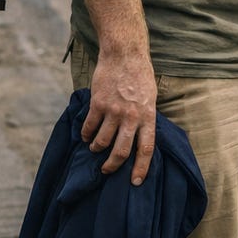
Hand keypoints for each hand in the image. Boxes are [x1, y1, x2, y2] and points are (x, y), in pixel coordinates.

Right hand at [81, 49, 156, 185]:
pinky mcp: (98, 104)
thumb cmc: (140, 76)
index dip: (141, 168)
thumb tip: (139, 137)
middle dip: (113, 166)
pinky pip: (89, 127)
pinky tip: (87, 136)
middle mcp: (131, 116)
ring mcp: (114, 110)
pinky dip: (86, 135)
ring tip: (96, 149)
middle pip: (121, 151)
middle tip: (108, 170)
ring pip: (102, 142)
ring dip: (97, 149)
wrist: (125, 54)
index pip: (146, 148)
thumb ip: (145, 117)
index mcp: (148, 115)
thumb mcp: (151, 98)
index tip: (136, 183)